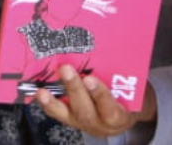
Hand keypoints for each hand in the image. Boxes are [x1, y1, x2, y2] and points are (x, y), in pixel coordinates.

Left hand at [34, 67, 153, 135]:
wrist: (125, 115)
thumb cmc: (130, 97)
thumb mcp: (132, 89)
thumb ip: (123, 76)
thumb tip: (112, 47)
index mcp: (119, 116)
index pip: (109, 107)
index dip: (99, 94)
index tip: (90, 79)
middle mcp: (100, 123)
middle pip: (85, 110)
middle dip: (73, 89)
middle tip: (66, 69)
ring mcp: (84, 124)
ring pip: (68, 114)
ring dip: (53, 101)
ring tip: (42, 90)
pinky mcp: (71, 121)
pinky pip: (58, 114)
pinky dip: (48, 104)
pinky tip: (39, 93)